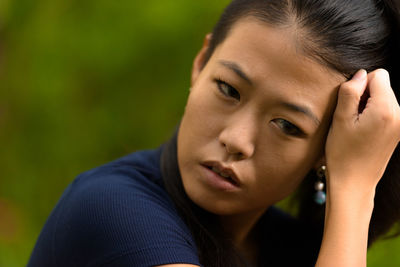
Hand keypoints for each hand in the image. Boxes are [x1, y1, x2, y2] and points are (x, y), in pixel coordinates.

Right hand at [325, 69, 399, 195]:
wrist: (354, 182)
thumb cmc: (343, 153)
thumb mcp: (340, 119)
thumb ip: (350, 92)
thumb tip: (360, 74)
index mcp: (387, 110)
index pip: (378, 75)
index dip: (360, 86)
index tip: (350, 106)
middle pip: (383, 86)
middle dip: (365, 96)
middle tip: (351, 119)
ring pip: (383, 98)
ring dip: (368, 107)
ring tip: (356, 127)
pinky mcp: (398, 131)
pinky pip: (386, 111)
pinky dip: (373, 115)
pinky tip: (363, 132)